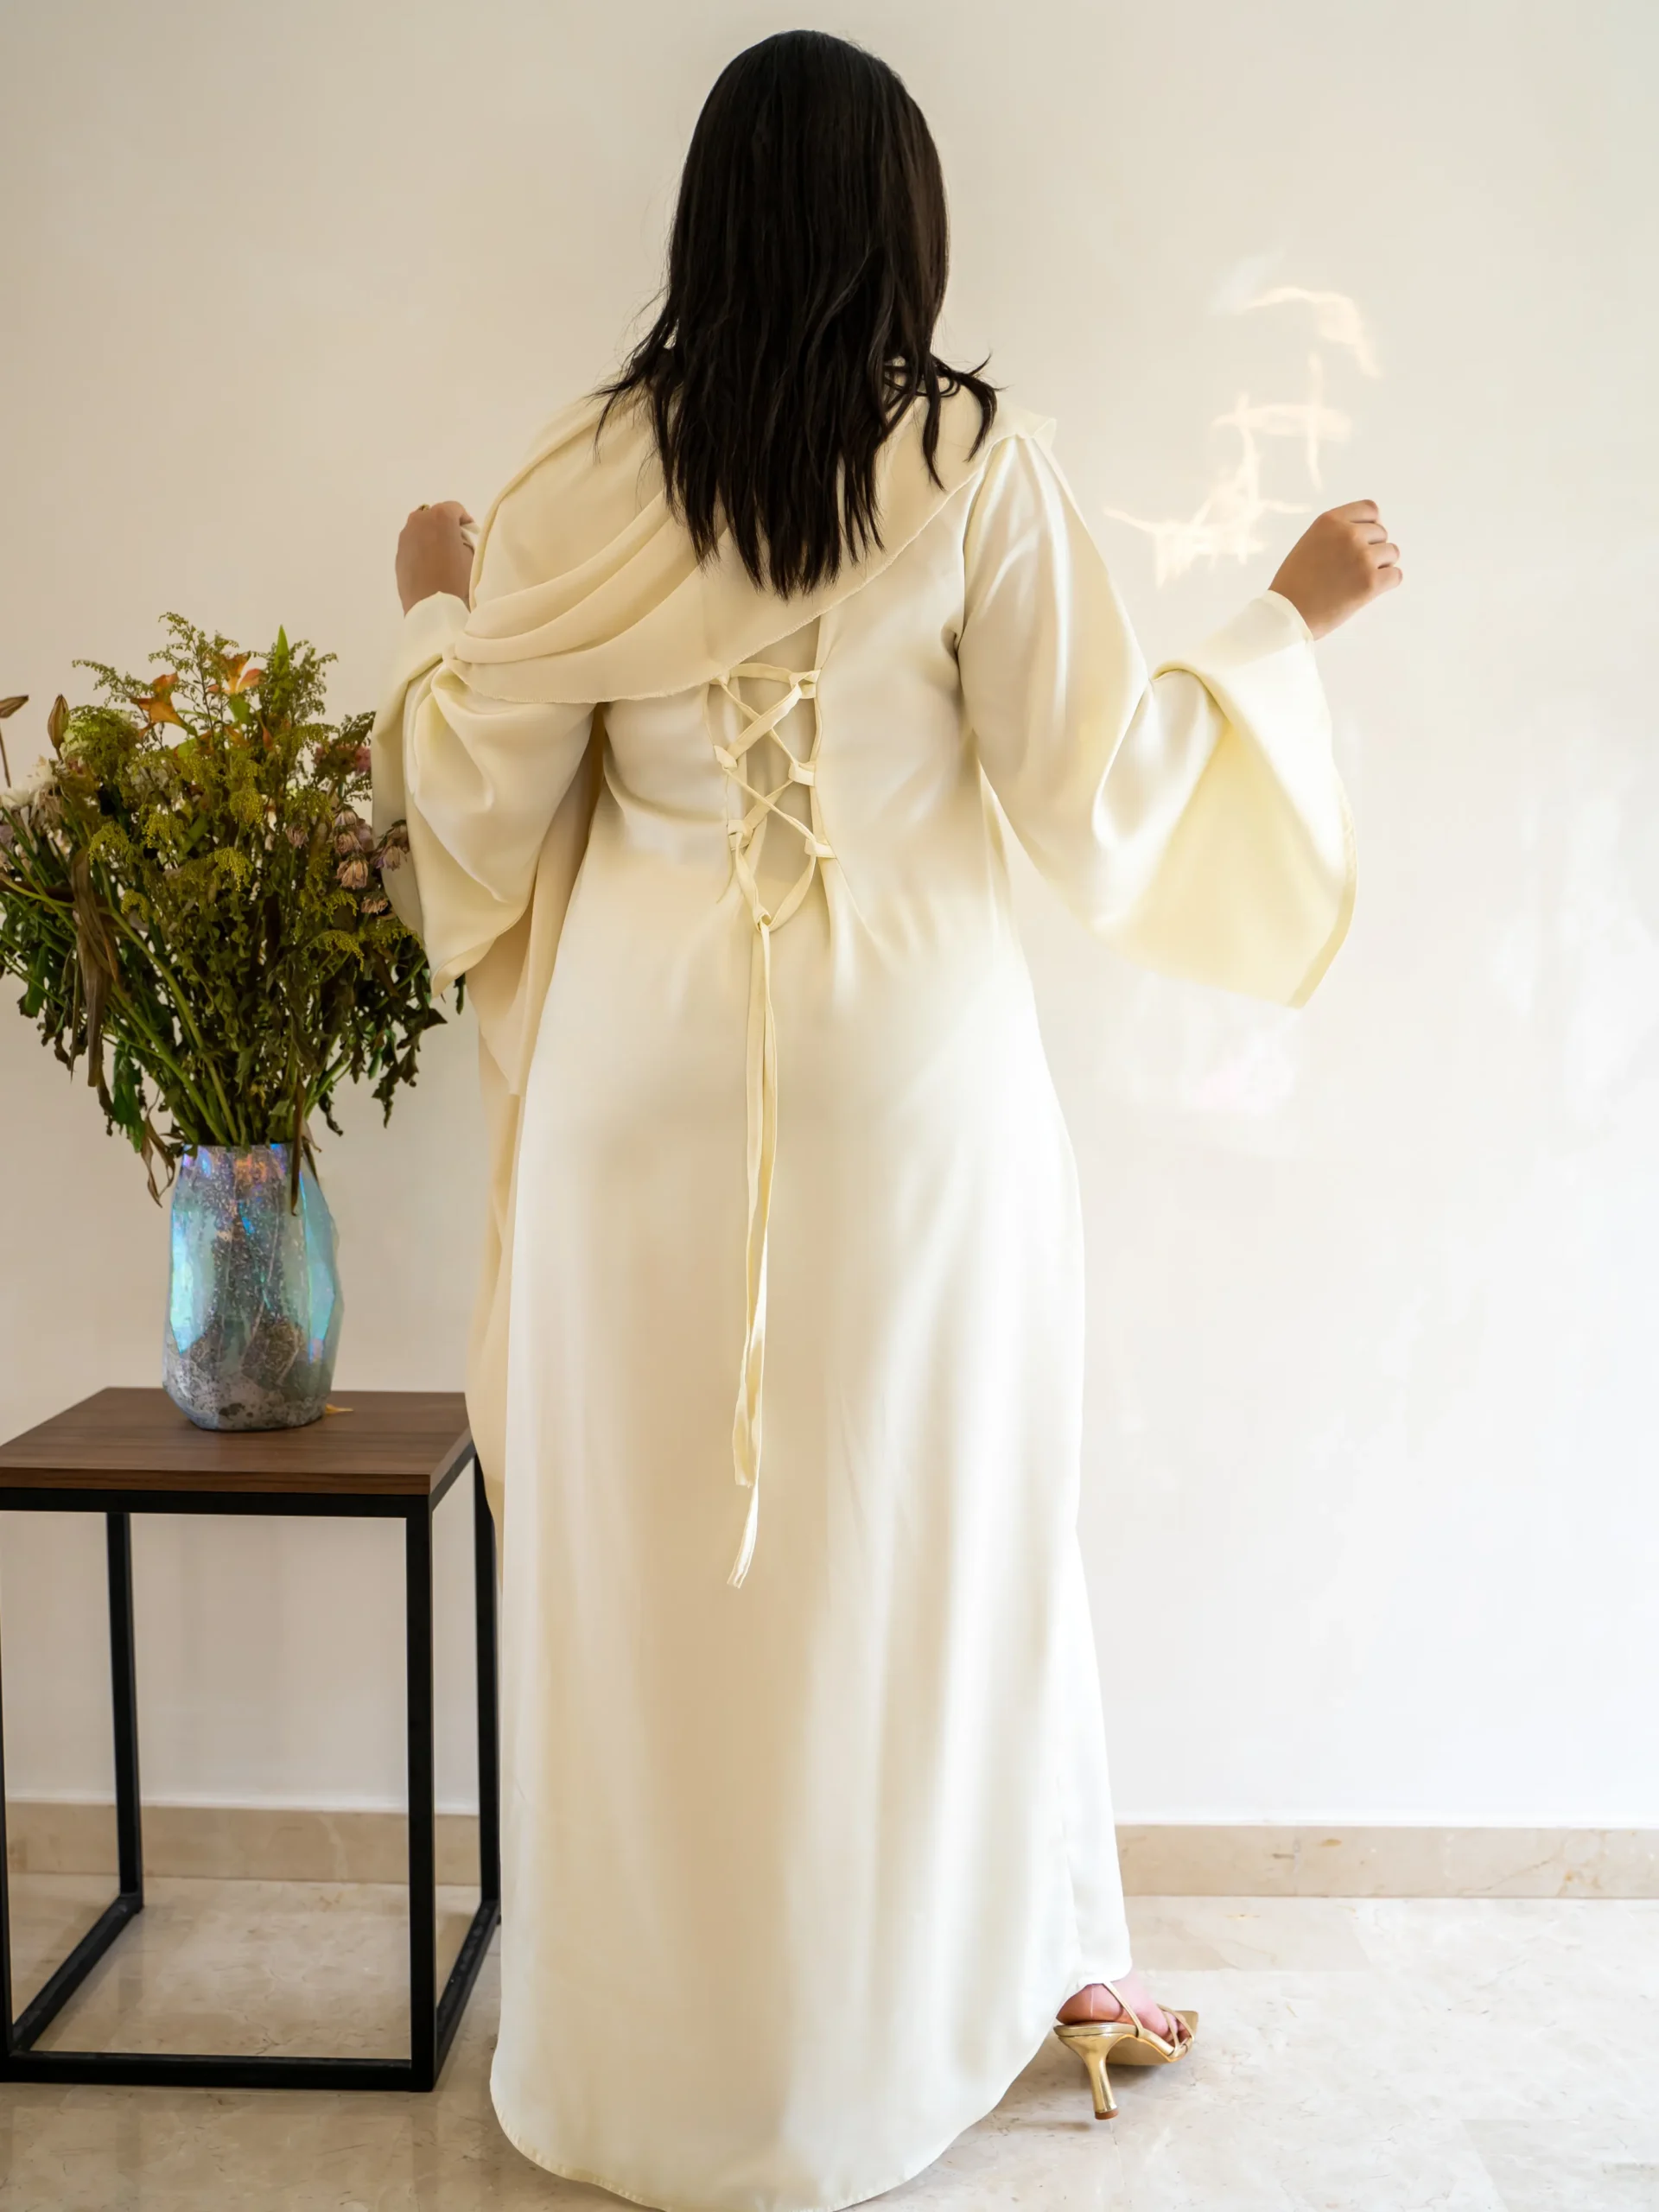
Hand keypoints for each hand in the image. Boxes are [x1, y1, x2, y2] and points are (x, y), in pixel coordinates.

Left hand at [395, 500, 475, 613]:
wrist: (431, 606)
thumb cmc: (456, 579)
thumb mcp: (471, 554)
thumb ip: (462, 538)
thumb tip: (454, 538)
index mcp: (440, 516)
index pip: (455, 508)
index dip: (465, 520)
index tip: (470, 534)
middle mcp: (419, 520)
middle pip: (435, 514)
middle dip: (446, 525)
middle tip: (455, 543)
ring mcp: (406, 535)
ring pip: (421, 527)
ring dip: (431, 534)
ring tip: (440, 554)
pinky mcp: (399, 551)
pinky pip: (413, 542)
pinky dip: (421, 547)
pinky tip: (429, 564)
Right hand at [1269, 500, 1401, 640]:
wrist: (1287, 615)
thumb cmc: (1294, 583)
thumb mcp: (1310, 543)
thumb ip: (1336, 533)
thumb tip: (1369, 532)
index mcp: (1330, 521)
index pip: (1370, 510)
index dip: (1371, 525)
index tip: (1364, 540)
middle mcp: (1348, 534)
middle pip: (1382, 533)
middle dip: (1373, 549)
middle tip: (1354, 569)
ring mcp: (1361, 557)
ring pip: (1392, 553)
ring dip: (1381, 566)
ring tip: (1358, 580)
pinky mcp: (1370, 582)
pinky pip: (1395, 576)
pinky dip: (1387, 583)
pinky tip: (1368, 591)